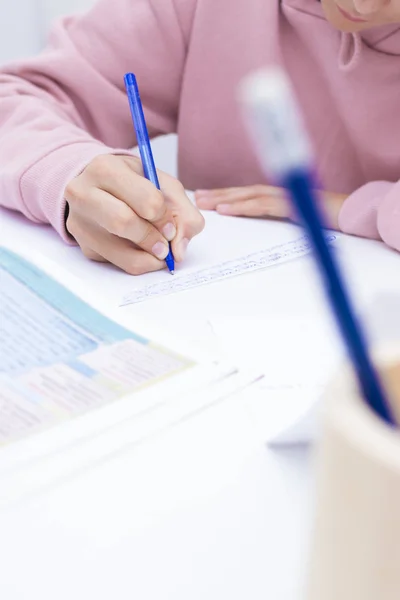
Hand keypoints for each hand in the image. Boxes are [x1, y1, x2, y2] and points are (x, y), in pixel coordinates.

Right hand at [65, 154, 203, 273]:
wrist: (101, 187)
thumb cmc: (135, 184)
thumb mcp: (163, 185)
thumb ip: (183, 213)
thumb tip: (179, 251)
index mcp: (106, 168)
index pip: (146, 200)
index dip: (165, 218)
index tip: (171, 226)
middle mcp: (83, 193)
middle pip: (124, 223)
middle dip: (153, 239)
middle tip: (165, 245)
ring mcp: (80, 222)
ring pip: (120, 253)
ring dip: (149, 257)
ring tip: (159, 251)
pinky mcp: (84, 246)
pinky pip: (117, 264)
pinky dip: (138, 262)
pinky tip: (142, 250)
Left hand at [195, 184, 346, 229]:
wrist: (350, 213)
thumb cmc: (325, 218)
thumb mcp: (296, 219)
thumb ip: (279, 217)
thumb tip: (261, 223)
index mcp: (278, 196)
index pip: (247, 194)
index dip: (225, 194)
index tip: (205, 198)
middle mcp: (279, 192)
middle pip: (243, 191)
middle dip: (218, 194)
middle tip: (196, 198)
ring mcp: (284, 196)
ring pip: (249, 195)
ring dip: (225, 199)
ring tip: (205, 203)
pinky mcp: (290, 205)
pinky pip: (262, 205)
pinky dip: (243, 207)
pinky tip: (226, 210)